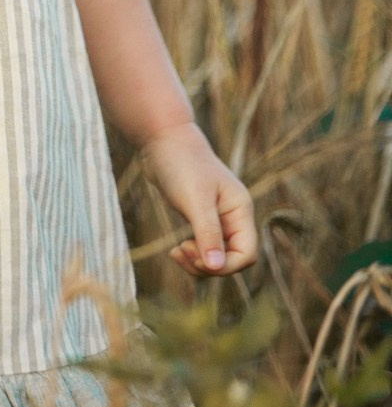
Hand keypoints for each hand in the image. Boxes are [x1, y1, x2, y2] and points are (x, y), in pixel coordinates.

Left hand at [140, 120, 256, 276]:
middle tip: (180, 252)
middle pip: (232, 259)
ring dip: (197, 262)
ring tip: (175, 252)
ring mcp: (218, 217)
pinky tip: (175, 250)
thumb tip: (216, 267)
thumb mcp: (195, 200)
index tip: (196, 257)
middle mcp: (234, 216)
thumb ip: (207, 233)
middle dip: (207, 265)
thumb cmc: (181, 164)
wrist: (161, 139)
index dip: (224, 265)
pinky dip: (192, 254)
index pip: (247, 253)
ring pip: (217, 256)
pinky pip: (204, 248)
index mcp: (240, 210)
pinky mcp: (201, 217)